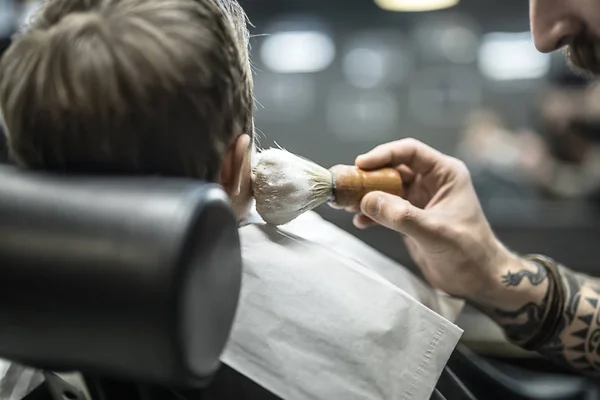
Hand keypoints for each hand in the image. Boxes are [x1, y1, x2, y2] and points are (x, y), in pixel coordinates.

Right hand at [352, 138, 515, 299]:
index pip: (410, 152)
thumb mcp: (435, 233)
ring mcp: (419, 201)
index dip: (384, 154)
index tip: (360, 164)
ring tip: (343, 204)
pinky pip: (385, 209)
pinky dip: (371, 213)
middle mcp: (431, 183)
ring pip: (385, 189)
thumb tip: (367, 201)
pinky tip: (360, 222)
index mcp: (445, 174)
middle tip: (343, 184)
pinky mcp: (410, 218)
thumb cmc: (469, 253)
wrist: (478, 281)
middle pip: (392, 169)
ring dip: (365, 195)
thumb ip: (402, 216)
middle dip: (367, 177)